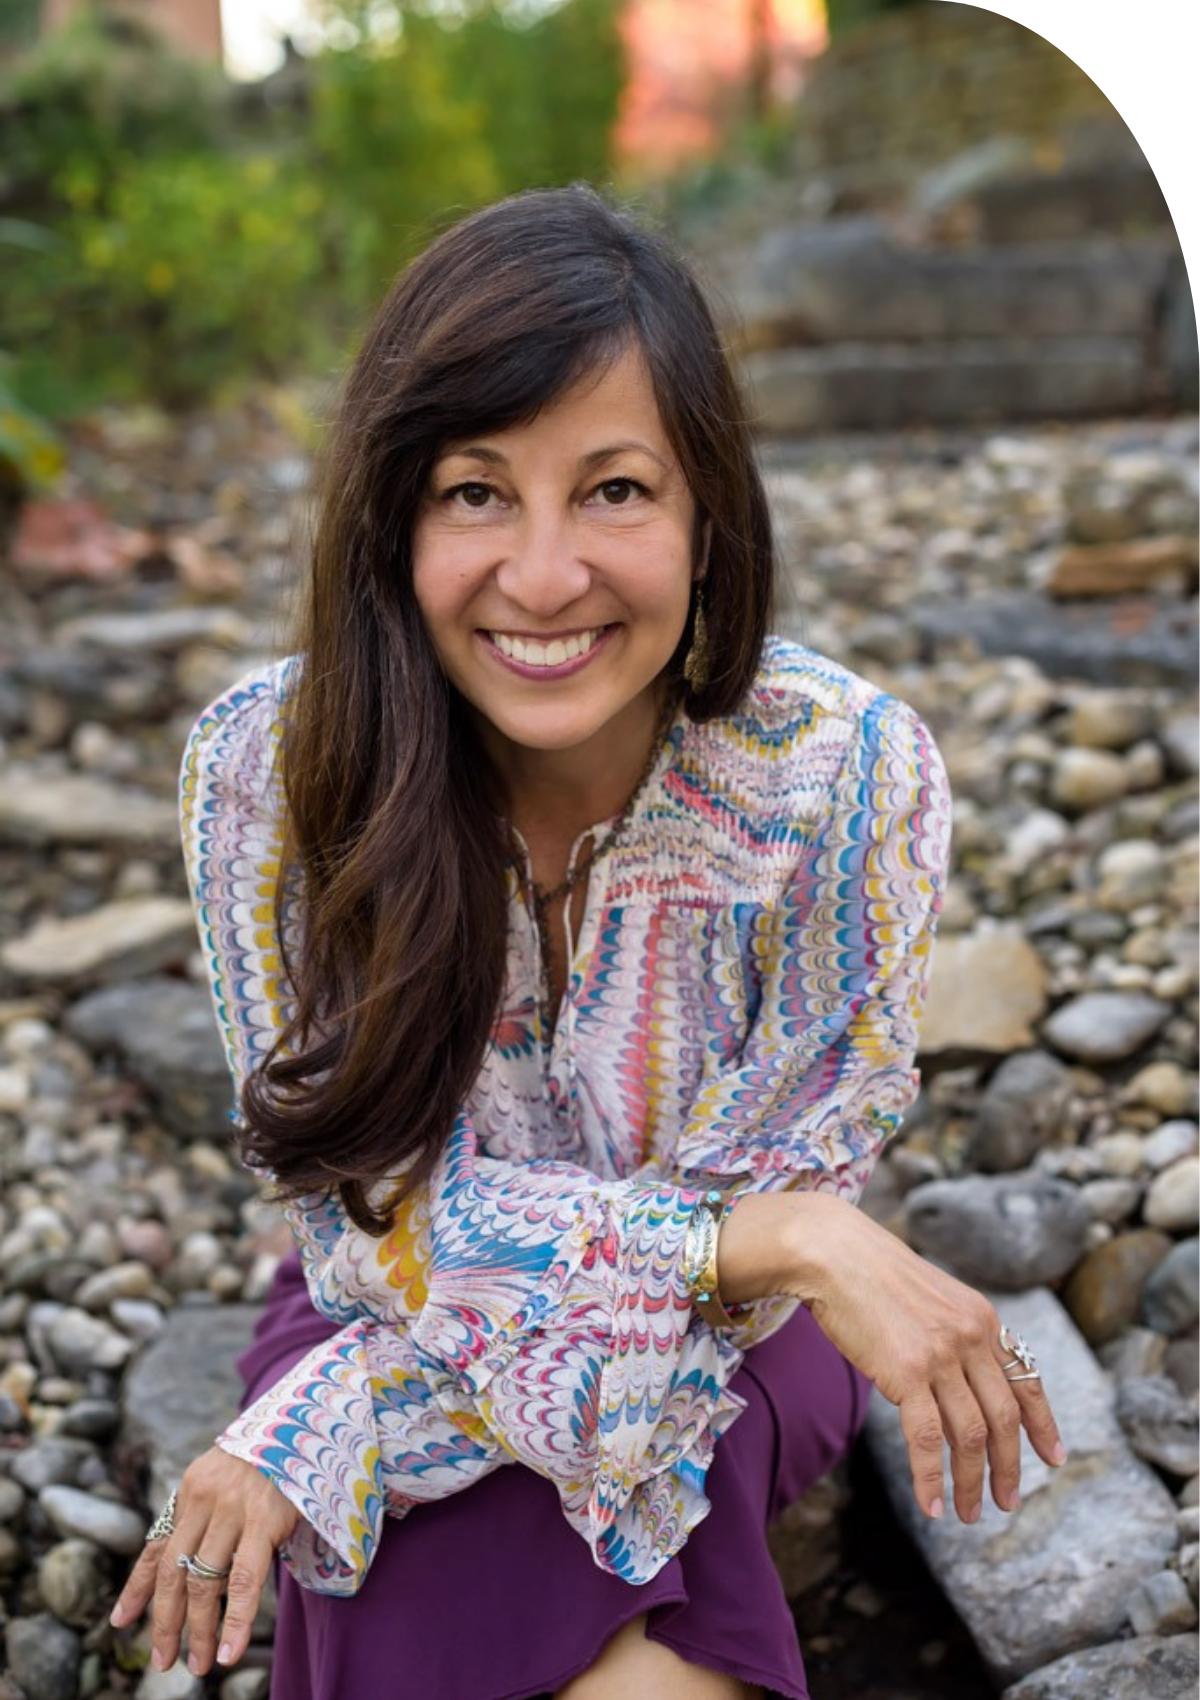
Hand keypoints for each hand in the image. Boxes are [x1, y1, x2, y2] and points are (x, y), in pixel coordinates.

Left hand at [110, 1447, 297, 1675]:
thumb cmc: (275, 1452)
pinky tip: (229, 1651)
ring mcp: (234, 1508)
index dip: (136, 1588)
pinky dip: (236, 1620)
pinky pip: (246, 1579)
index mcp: (191, 1488)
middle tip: (164, 1660)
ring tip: (199, 1665)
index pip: (156, 1546)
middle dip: (166, 1622)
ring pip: (206, 1582)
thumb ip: (210, 1511)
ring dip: (199, 1631)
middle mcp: (204, 1498)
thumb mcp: (230, 1475)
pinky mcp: (266, 1518)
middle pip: (174, 1572)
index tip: (120, 1620)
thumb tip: (194, 1561)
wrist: (310, 1415)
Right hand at [722, 1191, 1066, 1522]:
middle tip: (1008, 1502)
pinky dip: (931, 1478)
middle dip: (1010, 1467)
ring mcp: (941, 1355)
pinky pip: (926, 1439)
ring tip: (971, 1512)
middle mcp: (971, 1337)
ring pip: (971, 1435)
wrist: (835, 1252)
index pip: (1027, 1380)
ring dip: (973, 1482)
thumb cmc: (873, 1274)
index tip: (1054, 1458)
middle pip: (1005, 1418)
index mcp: (983, 1319)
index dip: (1043, 1424)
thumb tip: (963, 1387)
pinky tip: (932, 1505)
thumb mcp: (933, 1300)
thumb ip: (956, 1336)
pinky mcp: (906, 1372)